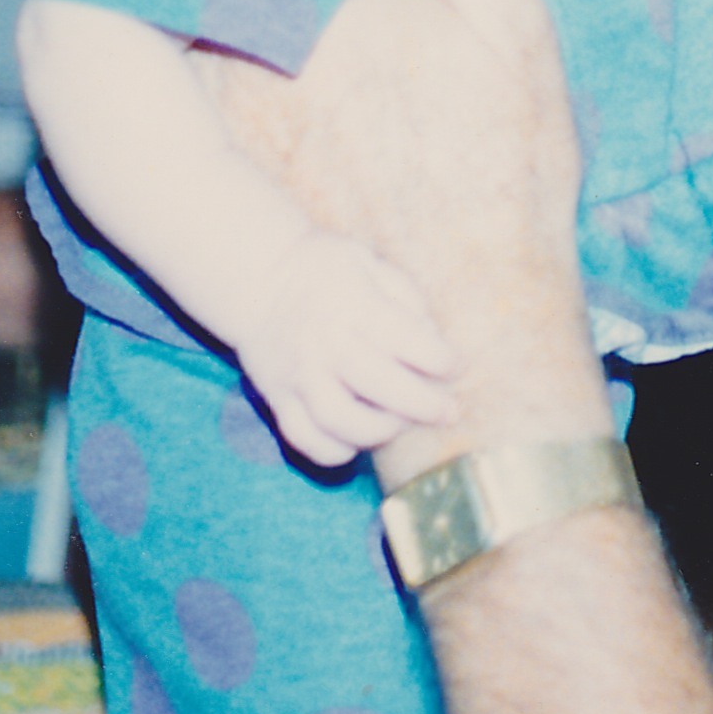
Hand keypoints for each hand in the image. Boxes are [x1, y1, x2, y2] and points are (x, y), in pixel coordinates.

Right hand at [202, 224, 458, 467]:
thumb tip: (435, 343)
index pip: (406, 339)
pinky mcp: (277, 397)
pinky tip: (358, 440)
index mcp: (353, 305)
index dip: (440, 359)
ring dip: (381, 431)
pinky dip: (336, 451)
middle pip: (380, 386)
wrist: (256, 278)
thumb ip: (406, 299)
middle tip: (448, 411)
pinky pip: (306, 440)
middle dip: (424, 405)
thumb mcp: (369, 262)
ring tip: (402, 423)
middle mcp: (324, 343)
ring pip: (341, 422)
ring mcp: (298, 375)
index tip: (456, 367)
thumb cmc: (325, 269)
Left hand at [205, 0, 606, 480]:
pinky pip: (185, 96)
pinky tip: (214, 48)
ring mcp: (221, 125)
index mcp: (313, 4)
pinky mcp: (216, 176)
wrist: (469, 330)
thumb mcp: (509, 26)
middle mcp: (243, 61)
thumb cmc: (506, 176)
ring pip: (184, 26)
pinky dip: (188, 63)